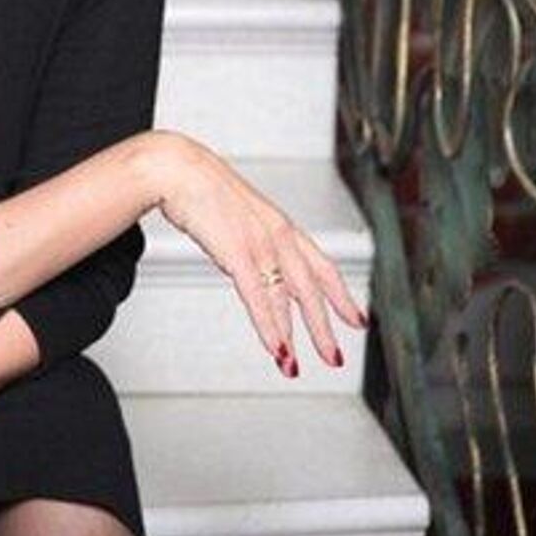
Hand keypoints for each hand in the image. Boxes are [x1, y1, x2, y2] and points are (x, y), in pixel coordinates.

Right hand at [143, 132, 369, 376]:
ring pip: (287, 299)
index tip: (357, 320)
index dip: (342, 296)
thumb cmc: (202, 190)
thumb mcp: (240, 215)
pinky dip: (269, 327)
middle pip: (312, 290)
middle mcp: (278, 236)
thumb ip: (253, 239)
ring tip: (294, 367)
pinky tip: (276, 348)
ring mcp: (260, 244)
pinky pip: (260, 298)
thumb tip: (254, 263)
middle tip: (333, 358)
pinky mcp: (237, 253)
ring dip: (293, 337)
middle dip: (324, 328)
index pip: (323, 267)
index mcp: (282, 226)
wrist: (177, 169)